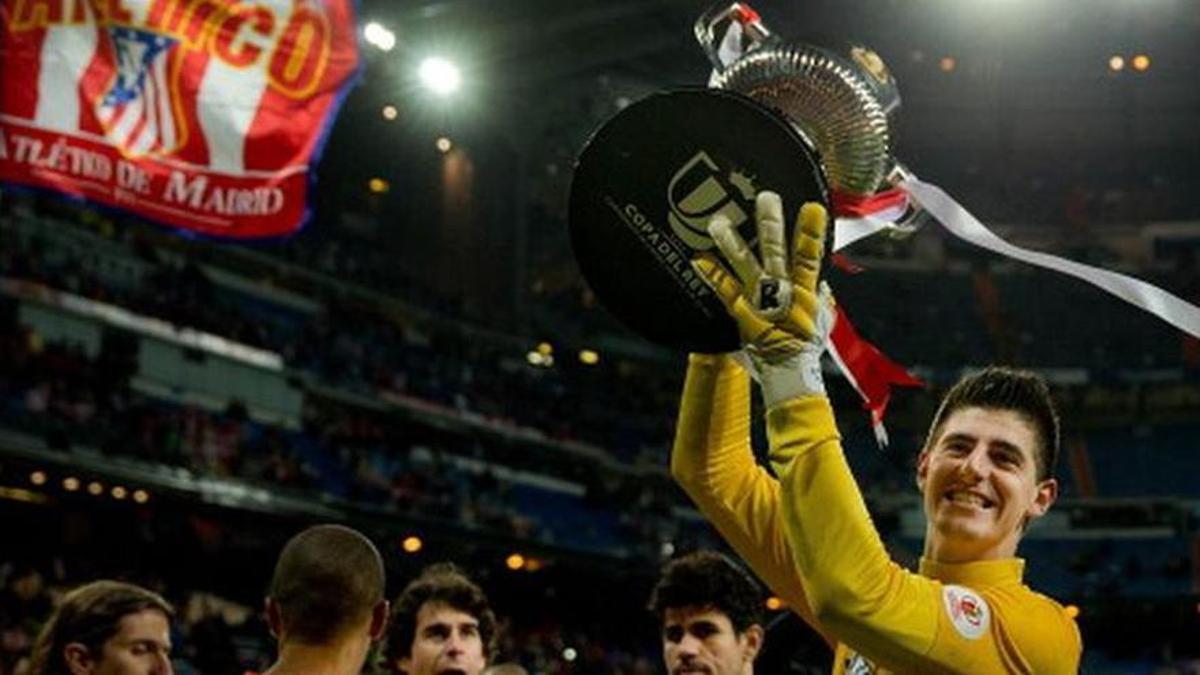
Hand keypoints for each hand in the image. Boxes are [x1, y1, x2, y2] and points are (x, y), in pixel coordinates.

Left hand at [691, 192, 832, 404]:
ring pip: (744, 263)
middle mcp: (781, 290)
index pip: (810, 255)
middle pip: (775, 249)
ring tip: (718, 221)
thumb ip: (822, 298)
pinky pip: (723, 289)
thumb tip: (822, 282)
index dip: (812, 232)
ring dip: (731, 241)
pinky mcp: (741, 312)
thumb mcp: (823, 321)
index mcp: (804, 290)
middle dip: (771, 222)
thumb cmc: (806, 347)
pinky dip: (711, 273)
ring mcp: (759, 299)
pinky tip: (697, 259)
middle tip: (765, 196)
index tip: (813, 207)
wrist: (790, 374)